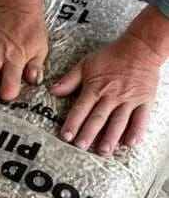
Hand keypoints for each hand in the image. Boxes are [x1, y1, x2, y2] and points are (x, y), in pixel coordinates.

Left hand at [52, 4, 168, 153]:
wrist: (141, 47)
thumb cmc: (112, 56)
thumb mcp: (87, 64)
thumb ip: (70, 79)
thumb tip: (53, 90)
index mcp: (95, 88)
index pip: (81, 108)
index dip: (73, 122)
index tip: (66, 136)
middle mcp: (112, 95)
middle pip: (98, 117)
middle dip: (89, 133)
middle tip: (81, 147)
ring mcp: (129, 99)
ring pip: (119, 120)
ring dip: (111, 137)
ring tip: (103, 151)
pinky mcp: (144, 100)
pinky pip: (141, 117)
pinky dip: (136, 130)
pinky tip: (130, 143)